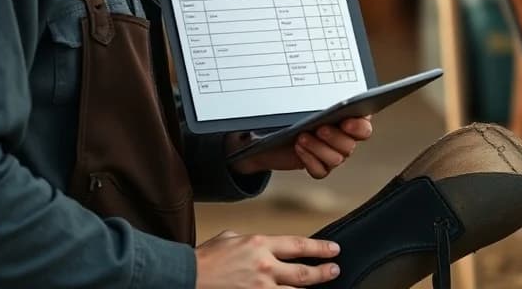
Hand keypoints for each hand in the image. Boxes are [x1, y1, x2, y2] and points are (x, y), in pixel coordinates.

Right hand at [194, 230, 339, 288]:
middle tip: (335, 270)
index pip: (298, 245)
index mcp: (259, 244)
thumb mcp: (231, 237)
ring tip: (322, 288)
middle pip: (303, 273)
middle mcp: (264, 266)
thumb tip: (262, 245)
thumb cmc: (205, 258)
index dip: (319, 248)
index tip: (333, 250)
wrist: (186, 276)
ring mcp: (260, 288)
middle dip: (323, 272)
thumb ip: (251, 241)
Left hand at [227, 116, 372, 178]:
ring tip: (302, 137)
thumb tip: (326, 103)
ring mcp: (331, 154)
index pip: (364, 125)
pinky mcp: (319, 166)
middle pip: (351, 145)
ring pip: (337, 159)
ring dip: (319, 148)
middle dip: (335, 137)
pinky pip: (321, 170)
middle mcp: (343, 138)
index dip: (359, 126)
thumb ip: (318, 103)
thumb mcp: (302, 103)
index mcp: (347, 118)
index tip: (345, 121)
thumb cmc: (289, 112)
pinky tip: (299, 149)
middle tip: (319, 128)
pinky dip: (310, 161)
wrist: (268, 133)